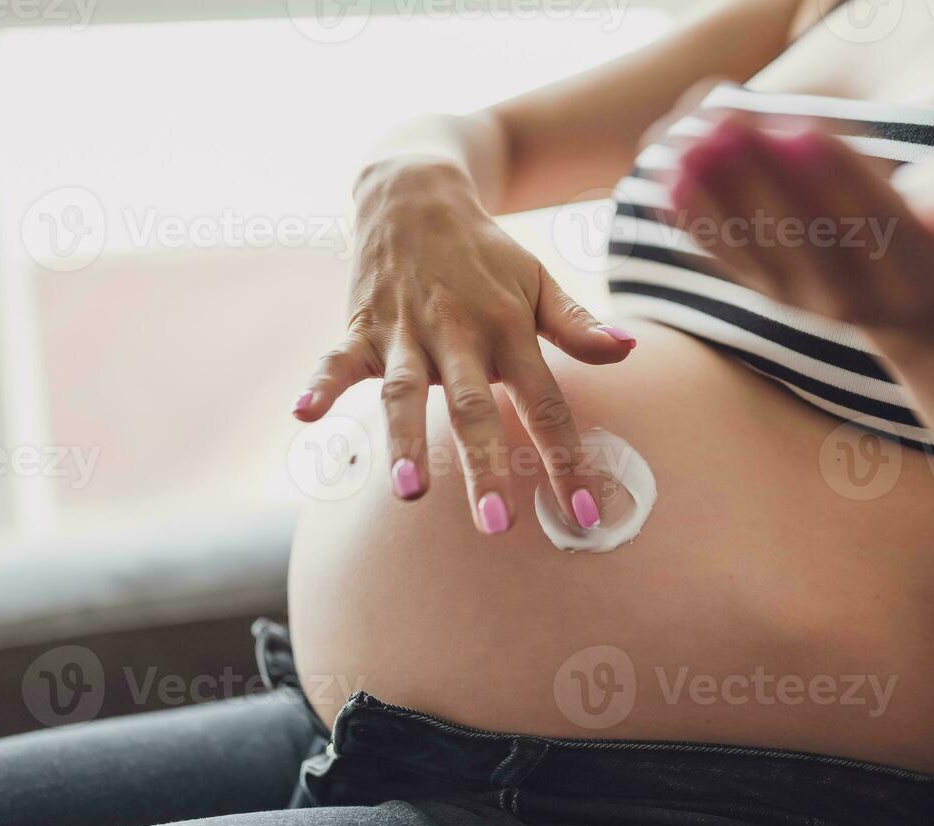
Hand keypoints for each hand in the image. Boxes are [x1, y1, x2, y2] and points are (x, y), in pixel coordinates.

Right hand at [291, 157, 635, 533]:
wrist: (416, 194)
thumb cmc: (486, 256)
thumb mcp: (538, 283)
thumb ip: (578, 325)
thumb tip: (628, 351)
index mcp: (510, 331)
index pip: (547, 406)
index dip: (567, 461)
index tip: (583, 516)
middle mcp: (460, 335)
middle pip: (474, 409)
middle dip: (484, 467)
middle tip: (495, 524)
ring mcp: (407, 332)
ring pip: (405, 391)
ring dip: (406, 440)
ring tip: (409, 490)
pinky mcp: (362, 326)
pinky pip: (337, 359)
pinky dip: (321, 385)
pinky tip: (304, 416)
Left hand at [665, 113, 933, 355]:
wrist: (929, 305)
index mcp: (916, 269)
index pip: (875, 220)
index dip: (838, 176)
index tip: (800, 129)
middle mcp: (852, 295)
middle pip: (801, 230)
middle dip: (758, 174)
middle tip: (722, 118)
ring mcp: (801, 297)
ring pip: (753, 243)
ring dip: (714, 190)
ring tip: (685, 135)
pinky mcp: (763, 288)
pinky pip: (724, 253)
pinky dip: (692, 213)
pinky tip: (664, 167)